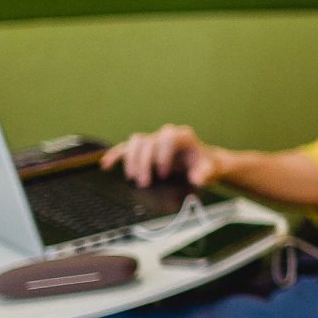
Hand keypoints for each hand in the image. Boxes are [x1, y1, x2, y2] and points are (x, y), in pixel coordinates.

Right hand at [102, 125, 233, 187]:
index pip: (168, 138)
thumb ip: (206, 173)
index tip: (164, 173)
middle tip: (145, 182)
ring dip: (131, 160)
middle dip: (144, 163)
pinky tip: (106, 164)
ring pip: (136, 142)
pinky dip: (116, 155)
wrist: (204, 163)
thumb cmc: (207, 165)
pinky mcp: (144, 149)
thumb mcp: (212, 169)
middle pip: (149, 142)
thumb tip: (196, 178)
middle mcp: (166, 135)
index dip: (163, 155)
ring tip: (133, 178)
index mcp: (183, 136)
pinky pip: (126, 148)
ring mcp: (154, 141)